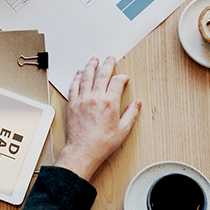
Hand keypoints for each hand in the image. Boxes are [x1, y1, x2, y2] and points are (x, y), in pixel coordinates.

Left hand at [55, 56, 140, 180]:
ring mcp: (82, 100)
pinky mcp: (73, 104)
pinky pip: (74, 86)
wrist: (83, 151)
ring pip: (86, 77)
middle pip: (102, 75)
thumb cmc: (102, 143)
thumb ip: (131, 114)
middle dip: (107, 64)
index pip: (117, 82)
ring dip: (91, 66)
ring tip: (94, 59)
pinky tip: (79, 73)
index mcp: (109, 103)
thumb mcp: (123, 130)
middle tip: (110, 58)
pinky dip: (77, 78)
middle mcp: (95, 98)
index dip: (122, 77)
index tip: (124, 78)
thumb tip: (136, 103)